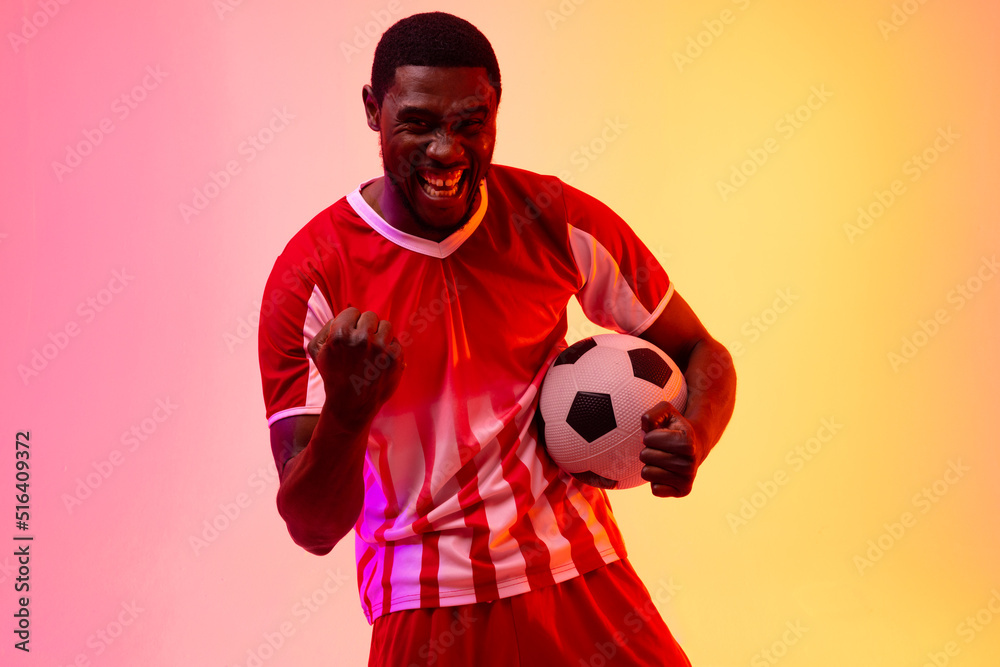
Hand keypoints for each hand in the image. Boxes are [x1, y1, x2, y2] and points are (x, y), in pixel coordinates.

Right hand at [307, 307, 404, 427]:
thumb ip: (328, 325)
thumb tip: (350, 310)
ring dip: (380, 335)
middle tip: (362, 344)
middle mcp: (361, 339)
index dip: (351, 323)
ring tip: (373, 350)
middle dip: (366, 328)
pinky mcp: (394, 358)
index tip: (350, 336)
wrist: (350, 404)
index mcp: (340, 334)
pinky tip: (380, 361)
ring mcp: (380, 348)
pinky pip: (396, 341)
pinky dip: (390, 349)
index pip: (353, 312)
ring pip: (386, 325)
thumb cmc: (333, 374)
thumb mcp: (317, 350)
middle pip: (371, 316)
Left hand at [638, 401, 703, 497]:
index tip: (661, 435)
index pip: (648, 439)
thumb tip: (643, 433)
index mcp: (688, 442)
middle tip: (661, 449)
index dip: (650, 435)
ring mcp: (688, 479)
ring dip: (650, 465)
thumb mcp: (666, 411)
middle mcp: (690, 463)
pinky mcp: (683, 491)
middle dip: (648, 450)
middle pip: (645, 456)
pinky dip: (656, 480)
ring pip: (647, 473)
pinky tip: (667, 472)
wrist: (695, 445)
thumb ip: (651, 415)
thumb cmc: (675, 427)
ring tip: (662, 459)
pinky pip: (655, 489)